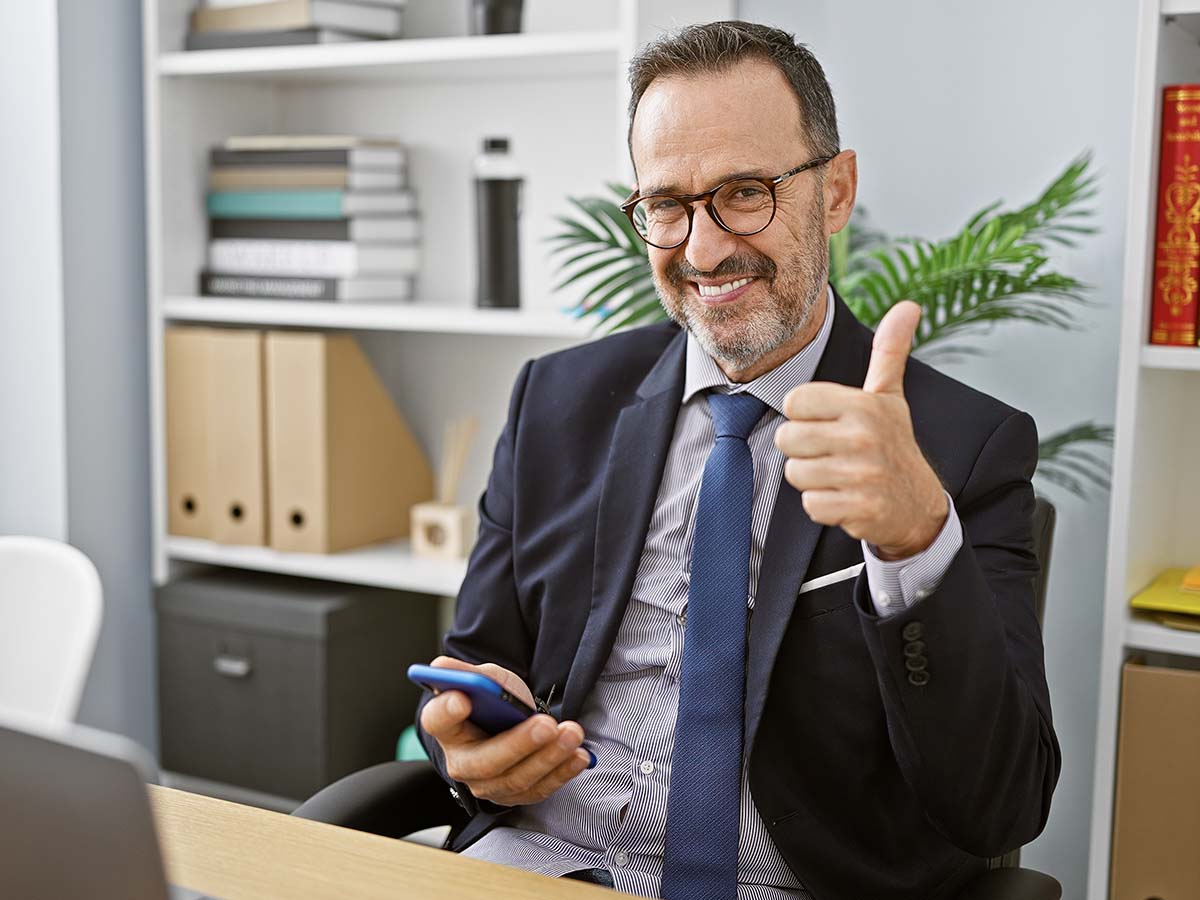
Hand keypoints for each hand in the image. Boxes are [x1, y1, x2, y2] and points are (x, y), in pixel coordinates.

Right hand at [419, 656, 591, 806]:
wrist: (509, 724)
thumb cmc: (492, 701)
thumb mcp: (483, 679)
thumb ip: (467, 673)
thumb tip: (444, 667)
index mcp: (446, 727)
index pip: (437, 720)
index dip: (447, 711)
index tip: (463, 699)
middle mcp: (462, 762)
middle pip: (485, 761)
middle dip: (519, 744)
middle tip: (545, 725)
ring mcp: (488, 784)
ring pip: (517, 779)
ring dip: (549, 757)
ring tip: (571, 733)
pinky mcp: (515, 795)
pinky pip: (539, 789)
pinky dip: (562, 772)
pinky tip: (579, 756)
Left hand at [774, 301, 947, 559]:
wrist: (917, 505)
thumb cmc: (893, 444)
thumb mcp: (890, 396)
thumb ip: (889, 351)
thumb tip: (909, 305)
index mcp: (864, 404)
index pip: (794, 401)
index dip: (804, 415)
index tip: (829, 423)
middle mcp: (863, 436)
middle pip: (787, 438)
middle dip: (803, 450)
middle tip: (832, 452)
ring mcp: (862, 474)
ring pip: (796, 473)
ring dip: (813, 479)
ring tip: (840, 475)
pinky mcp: (858, 508)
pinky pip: (811, 505)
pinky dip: (824, 506)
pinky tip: (846, 497)